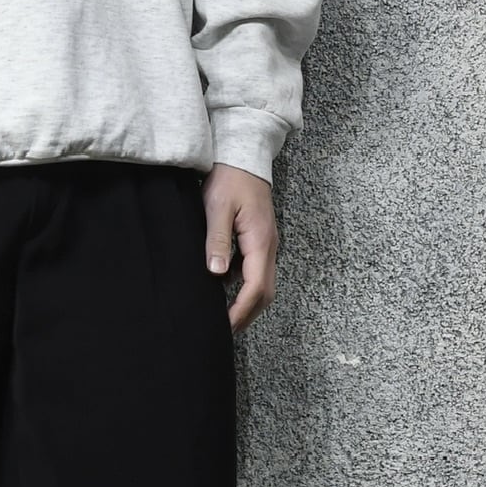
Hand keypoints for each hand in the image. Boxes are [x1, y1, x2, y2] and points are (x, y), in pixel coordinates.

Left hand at [201, 162, 278, 333]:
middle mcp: (268, 247)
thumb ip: (217, 240)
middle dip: (247, 314)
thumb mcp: (217, 207)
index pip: (256, 288)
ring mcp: (265, 243)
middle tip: (225, 330)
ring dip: (246, 302)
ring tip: (223, 315)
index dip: (241, 311)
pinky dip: (243, 286)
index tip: (224, 326)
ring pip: (262, 283)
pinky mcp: (258, 239)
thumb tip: (217, 274)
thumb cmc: (230, 179)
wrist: (244, 156)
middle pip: (264, 292)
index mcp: (260, 242)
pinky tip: (222, 287)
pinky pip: (255, 270)